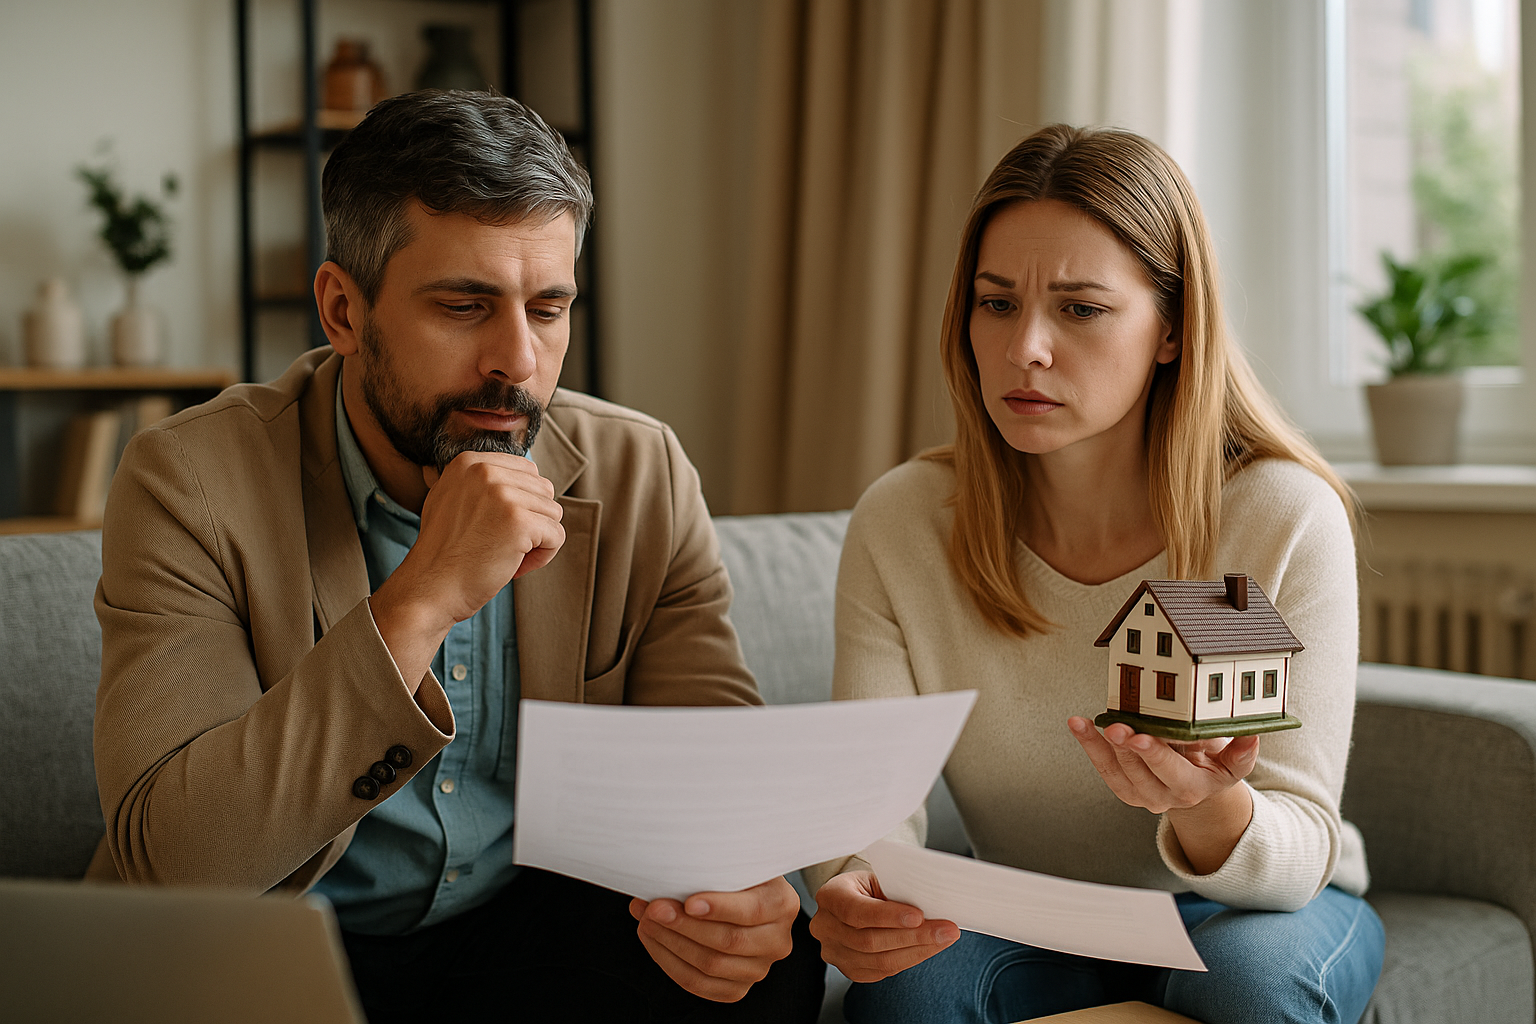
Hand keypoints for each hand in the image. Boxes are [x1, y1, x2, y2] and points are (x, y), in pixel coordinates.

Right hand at [370, 452, 564, 690]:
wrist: (430, 588)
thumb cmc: (444, 552)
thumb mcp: (451, 498)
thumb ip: (482, 482)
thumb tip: (527, 476)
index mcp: (469, 462)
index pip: (527, 471)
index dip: (522, 503)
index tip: (497, 526)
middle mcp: (485, 471)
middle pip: (543, 490)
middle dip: (533, 520)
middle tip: (504, 544)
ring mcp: (503, 496)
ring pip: (553, 512)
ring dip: (538, 540)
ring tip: (508, 556)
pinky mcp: (519, 522)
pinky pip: (556, 536)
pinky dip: (543, 556)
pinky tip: (516, 567)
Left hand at [628, 876, 798, 1001]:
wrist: (740, 898)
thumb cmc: (733, 875)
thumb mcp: (733, 862)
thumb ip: (712, 867)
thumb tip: (667, 873)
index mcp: (783, 903)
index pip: (752, 910)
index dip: (719, 908)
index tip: (689, 902)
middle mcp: (777, 940)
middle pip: (728, 941)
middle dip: (684, 925)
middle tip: (654, 908)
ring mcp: (759, 968)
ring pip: (710, 965)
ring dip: (670, 943)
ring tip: (646, 921)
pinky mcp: (738, 988)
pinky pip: (699, 984)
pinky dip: (670, 963)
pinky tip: (654, 941)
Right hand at [809, 869, 958, 982]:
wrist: (855, 899)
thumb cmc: (869, 886)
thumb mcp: (877, 877)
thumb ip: (896, 889)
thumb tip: (933, 901)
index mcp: (829, 896)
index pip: (856, 911)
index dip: (888, 916)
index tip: (919, 916)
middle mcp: (825, 927)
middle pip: (870, 940)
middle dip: (913, 937)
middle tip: (946, 930)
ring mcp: (834, 952)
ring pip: (879, 961)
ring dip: (917, 951)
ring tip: (944, 939)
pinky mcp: (849, 970)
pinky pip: (883, 972)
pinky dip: (910, 960)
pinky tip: (928, 949)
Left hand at [1068, 717, 1256, 872]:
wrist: (1194, 785)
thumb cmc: (1211, 764)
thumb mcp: (1231, 763)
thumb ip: (1240, 754)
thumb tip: (1252, 737)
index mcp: (1194, 790)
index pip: (1174, 773)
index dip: (1157, 756)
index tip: (1143, 737)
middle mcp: (1164, 797)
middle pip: (1141, 773)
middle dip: (1126, 749)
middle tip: (1115, 728)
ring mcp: (1140, 795)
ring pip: (1116, 772)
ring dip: (1097, 746)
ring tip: (1083, 723)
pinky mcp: (1123, 787)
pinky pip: (1103, 768)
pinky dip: (1089, 745)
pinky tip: (1078, 725)